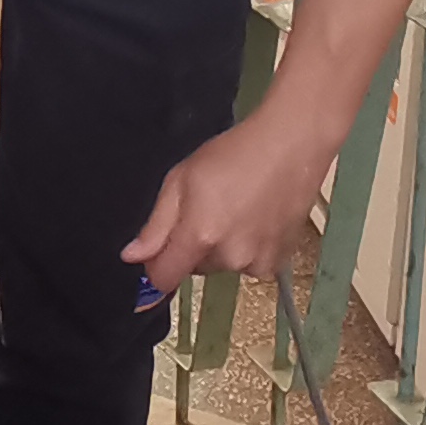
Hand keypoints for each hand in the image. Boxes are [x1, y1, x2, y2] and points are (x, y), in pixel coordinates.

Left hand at [123, 104, 340, 299]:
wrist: (292, 146)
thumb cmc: (233, 154)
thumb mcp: (181, 179)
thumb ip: (156, 225)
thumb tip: (133, 257)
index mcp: (200, 237)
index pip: (164, 278)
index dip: (157, 264)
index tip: (162, 244)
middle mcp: (230, 258)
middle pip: (195, 268)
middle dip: (195, 246)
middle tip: (210, 207)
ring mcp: (258, 263)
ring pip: (224, 265)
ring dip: (224, 247)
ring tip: (239, 209)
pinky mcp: (280, 261)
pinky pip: (251, 264)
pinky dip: (250, 248)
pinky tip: (257, 218)